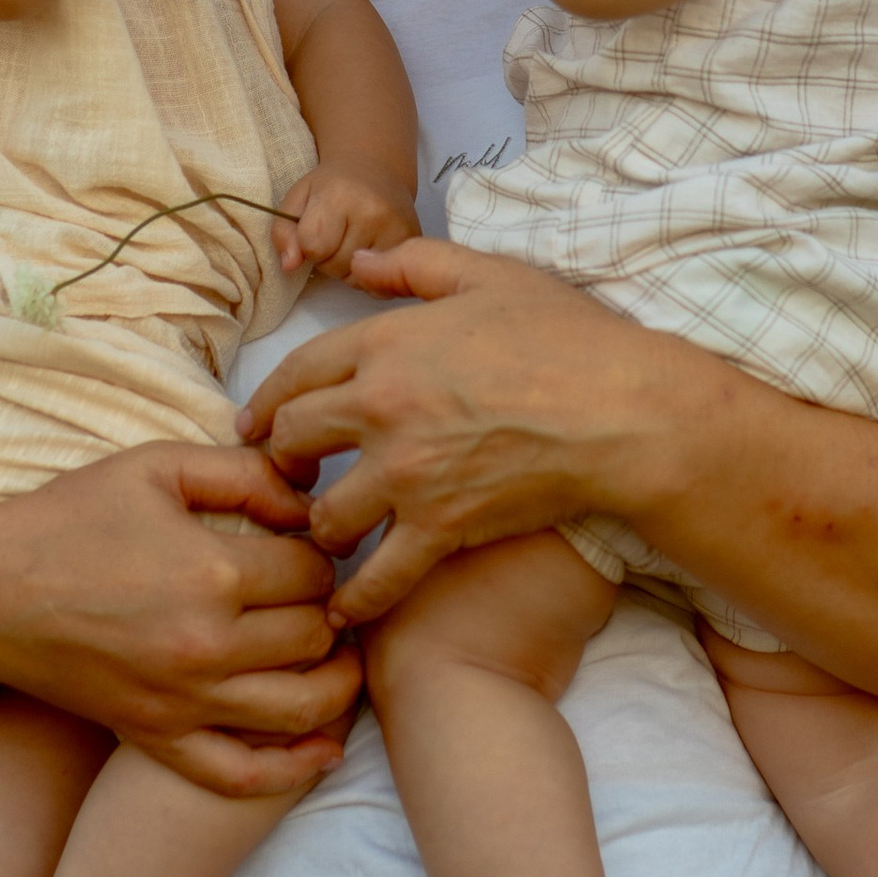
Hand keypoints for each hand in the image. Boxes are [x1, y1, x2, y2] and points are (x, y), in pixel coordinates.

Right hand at [0, 400, 365, 792]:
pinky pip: (241, 774)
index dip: (323, 553)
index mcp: (211, 570)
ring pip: (304, 708)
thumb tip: (313, 500)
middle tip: (318, 592)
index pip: (314, 572)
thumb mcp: (155, 468)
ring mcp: (182, 701)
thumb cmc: (69, 519)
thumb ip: (244, 473)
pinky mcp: (157, 737)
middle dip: (330, 610)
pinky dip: (295, 768)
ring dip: (337, 682)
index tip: (307, 544)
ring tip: (337, 655)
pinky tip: (325, 748)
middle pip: (318, 637)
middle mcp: (205, 645)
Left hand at [240, 239, 667, 621]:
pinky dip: (357, 599)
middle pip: (293, 441)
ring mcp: (408, 472)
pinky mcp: (441, 526)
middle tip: (285, 478)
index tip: (256, 424)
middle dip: (281, 462)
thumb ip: (414, 265)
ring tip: (324, 536)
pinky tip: (343, 613)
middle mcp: (381, 407)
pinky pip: (380, 574)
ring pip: (325, 514)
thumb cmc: (567, 338)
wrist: (622, 412)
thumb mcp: (488, 276)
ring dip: (318, 528)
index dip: (268, 401)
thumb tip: (359, 263)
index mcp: (386, 343)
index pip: (297, 372)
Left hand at [275, 156, 421, 278]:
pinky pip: (380, 283)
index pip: (312, 247)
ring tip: (352, 241)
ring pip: (357, 278)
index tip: (316, 229)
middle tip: (336, 234)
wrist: (376, 170)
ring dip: (348, 268)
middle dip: (328, 258)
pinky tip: (369, 250)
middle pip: (335, 266)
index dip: (308, 245)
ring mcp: (397, 229)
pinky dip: (370, 275)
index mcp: (340, 196)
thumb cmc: (331, 185)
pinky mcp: (412, 242)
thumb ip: (283, 231)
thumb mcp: (297, 199)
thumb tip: (289, 265)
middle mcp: (373, 212)